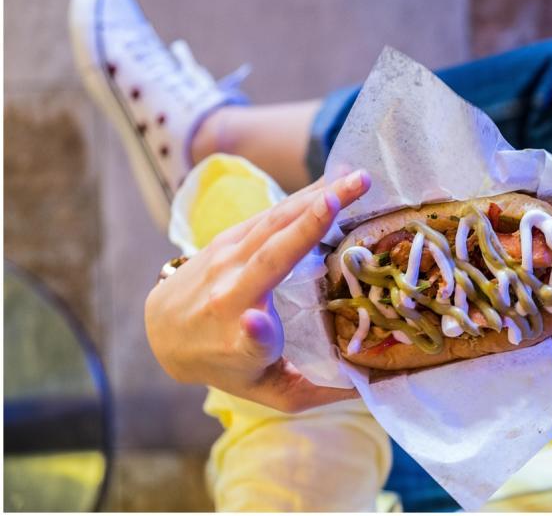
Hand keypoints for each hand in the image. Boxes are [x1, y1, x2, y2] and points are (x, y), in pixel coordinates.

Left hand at [144, 169, 371, 413]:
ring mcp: (225, 262)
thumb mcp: (268, 391)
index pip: (249, 343)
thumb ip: (315, 391)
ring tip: (357, 178)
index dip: (254, 335)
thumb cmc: (228, 364)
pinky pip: (270, 214)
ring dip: (316, 196)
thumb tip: (370, 384)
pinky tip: (332, 181)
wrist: (164, 330)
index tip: (257, 324)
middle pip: (272, 256)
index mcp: (241, 347)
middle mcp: (229, 298)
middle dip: (312, 222)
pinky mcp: (228, 238)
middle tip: (357, 191)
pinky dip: (303, 196)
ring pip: (274, 224)